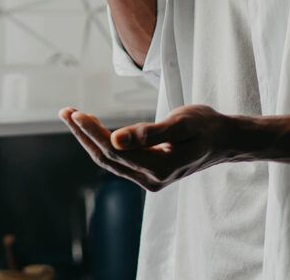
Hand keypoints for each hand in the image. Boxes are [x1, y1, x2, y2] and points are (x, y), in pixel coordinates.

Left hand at [58, 105, 240, 191]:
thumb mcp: (182, 123)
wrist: (225, 140)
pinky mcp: (147, 173)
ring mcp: (148, 179)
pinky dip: (101, 142)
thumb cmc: (206, 126)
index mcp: (159, 168)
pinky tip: (90, 127)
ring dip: (88, 138)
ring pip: (109, 159)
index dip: (92, 132)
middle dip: (83, 134)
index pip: (115, 151)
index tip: (75, 113)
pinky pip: (117, 159)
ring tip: (71, 115)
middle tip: (65, 110)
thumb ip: (149, 133)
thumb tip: (116, 139)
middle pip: (107, 157)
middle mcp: (151, 180)